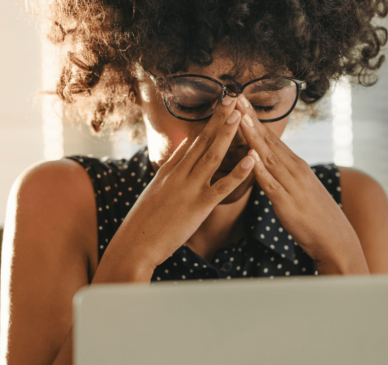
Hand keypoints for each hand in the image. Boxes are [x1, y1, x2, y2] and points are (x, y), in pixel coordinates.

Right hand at [93, 96, 255, 282]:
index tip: (220, 106)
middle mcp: (179, 174)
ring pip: (212, 156)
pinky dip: (238, 172)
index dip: (207, 123)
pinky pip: (223, 186)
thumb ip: (170, 170)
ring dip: (227, 135)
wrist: (135, 243)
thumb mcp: (155, 191)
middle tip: (233, 98)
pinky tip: (252, 160)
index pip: (192, 142)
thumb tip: (182, 149)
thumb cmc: (144, 222)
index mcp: (169, 171)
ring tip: (240, 116)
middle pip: (202, 141)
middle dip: (219, 119)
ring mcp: (189, 188)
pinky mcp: (199, 206)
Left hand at [234, 96, 368, 274]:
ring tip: (239, 118)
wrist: (336, 240)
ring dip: (253, 137)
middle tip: (235, 97)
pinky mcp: (287, 204)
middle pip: (269, 141)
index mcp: (296, 166)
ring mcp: (292, 185)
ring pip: (268, 157)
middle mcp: (295, 171)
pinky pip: (271, 184)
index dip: (255, 119)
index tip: (241, 101)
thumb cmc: (316, 218)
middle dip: (250, 119)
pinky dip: (260, 170)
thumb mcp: (299, 190)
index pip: (272, 138)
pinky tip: (250, 158)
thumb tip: (268, 166)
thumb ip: (284, 177)